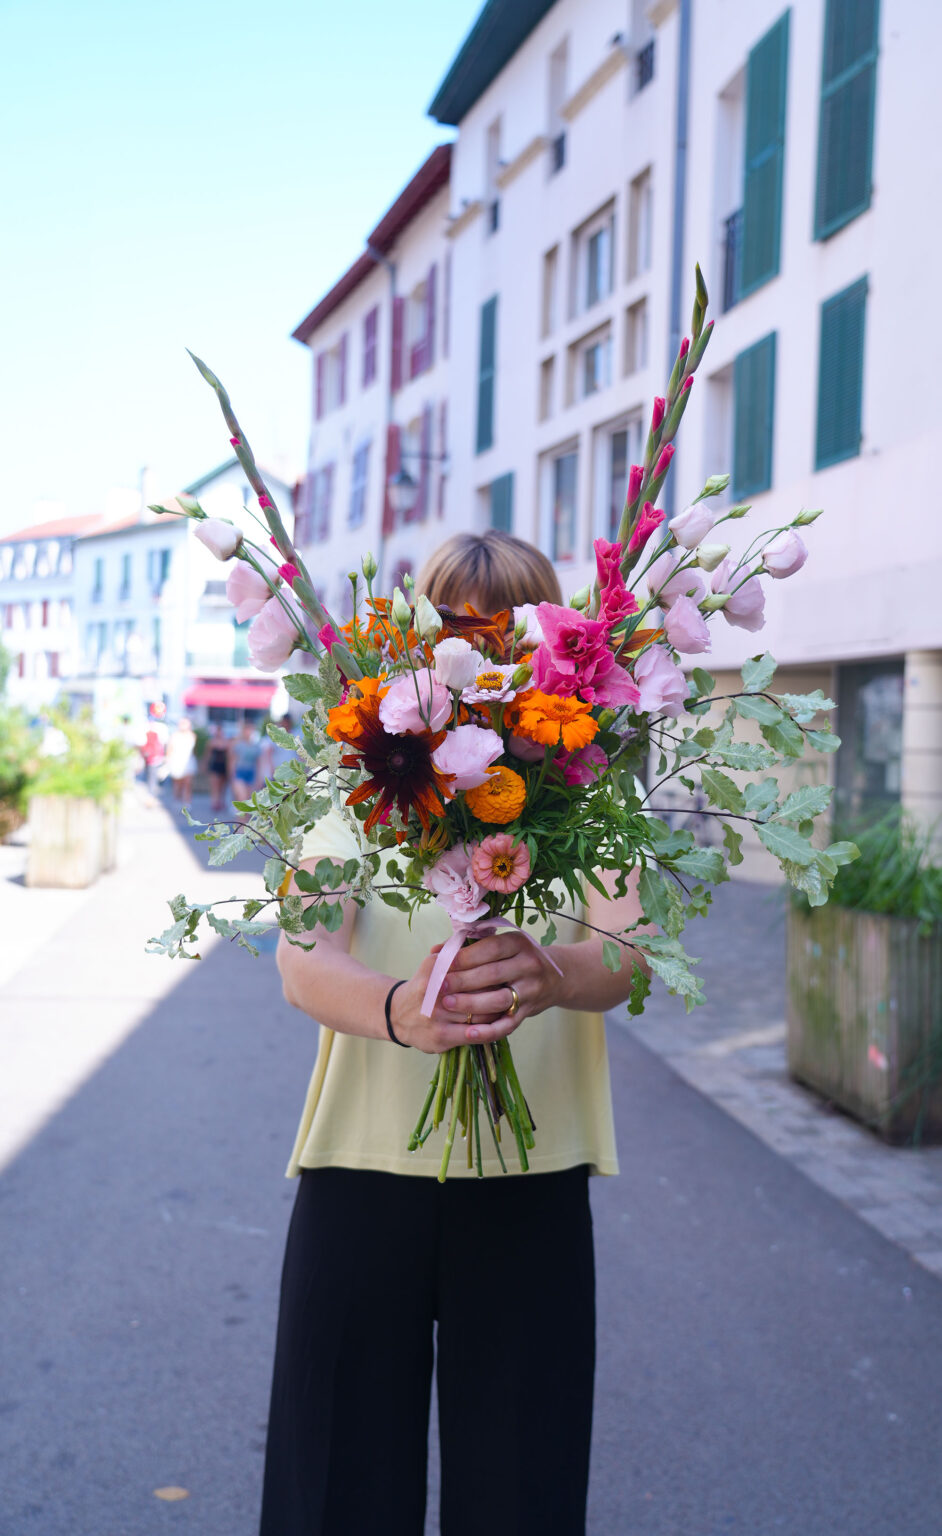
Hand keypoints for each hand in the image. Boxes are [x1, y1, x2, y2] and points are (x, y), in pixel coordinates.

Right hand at [388, 952, 503, 1054]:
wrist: (396, 1015)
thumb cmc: (424, 985)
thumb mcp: (433, 963)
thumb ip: (453, 950)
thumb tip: (478, 934)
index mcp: (435, 968)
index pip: (473, 966)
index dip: (494, 967)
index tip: (508, 968)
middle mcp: (433, 992)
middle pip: (479, 990)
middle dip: (499, 989)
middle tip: (514, 988)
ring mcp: (436, 1016)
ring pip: (479, 1013)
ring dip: (497, 1011)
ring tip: (510, 1006)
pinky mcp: (440, 1037)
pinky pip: (473, 1035)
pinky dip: (489, 1031)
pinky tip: (499, 1025)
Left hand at [437, 930, 559, 1044]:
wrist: (555, 977)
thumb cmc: (516, 958)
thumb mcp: (502, 945)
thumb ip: (470, 946)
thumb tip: (436, 951)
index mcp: (520, 943)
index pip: (491, 948)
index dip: (466, 956)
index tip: (443, 962)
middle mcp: (529, 965)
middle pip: (493, 974)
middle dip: (463, 980)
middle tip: (438, 986)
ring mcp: (531, 990)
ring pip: (500, 999)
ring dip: (472, 1003)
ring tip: (447, 1004)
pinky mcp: (528, 1012)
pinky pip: (508, 1025)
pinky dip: (488, 1031)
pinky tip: (468, 1033)